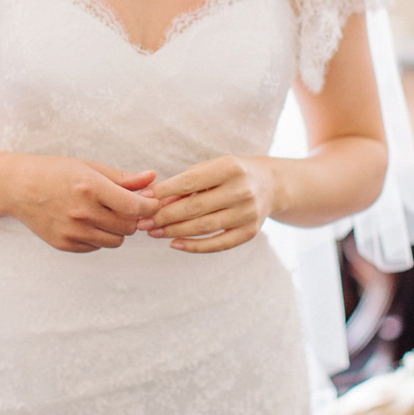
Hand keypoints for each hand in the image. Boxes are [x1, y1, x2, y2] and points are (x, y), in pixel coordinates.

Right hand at [0, 155, 160, 253]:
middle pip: (128, 227)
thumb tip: (153, 178)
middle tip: (125, 206)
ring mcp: (72, 231)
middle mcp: (82, 212)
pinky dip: (99, 237)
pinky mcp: (64, 244)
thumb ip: (123, 177)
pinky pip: (96, 247)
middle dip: (133, 217)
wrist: (18, 188)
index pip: (134, 207)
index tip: (150, 202)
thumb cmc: (56, 172)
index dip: (149, 206)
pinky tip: (87, 222)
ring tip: (105, 214)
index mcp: (90, 187)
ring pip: (115, 241)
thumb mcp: (89, 167)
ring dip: (117, 230)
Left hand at [137, 155, 281, 251]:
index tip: (143, 198)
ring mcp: (248, 213)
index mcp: (230, 168)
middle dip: (164, 216)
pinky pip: (218, 244)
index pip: (190, 182)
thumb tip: (156, 202)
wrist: (271, 184)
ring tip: (153, 232)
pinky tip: (174, 244)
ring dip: (173, 231)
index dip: (164, 191)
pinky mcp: (250, 232)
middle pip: (194, 207)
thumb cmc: (231, 174)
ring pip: (203, 227)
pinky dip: (194, 246)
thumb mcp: (211, 169)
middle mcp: (242, 190)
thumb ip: (185, 184)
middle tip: (142, 222)